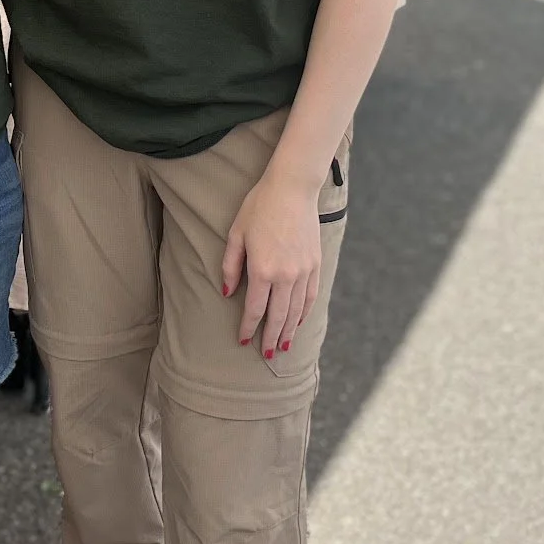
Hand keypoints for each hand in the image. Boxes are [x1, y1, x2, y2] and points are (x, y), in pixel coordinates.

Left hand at [221, 175, 320, 359]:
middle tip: (267, 354)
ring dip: (290, 330)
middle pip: (278, 316)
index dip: (248, 327)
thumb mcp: (236, 234)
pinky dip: (305, 313)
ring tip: (285, 346)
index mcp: (262, 269)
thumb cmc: (259, 207)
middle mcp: (285, 275)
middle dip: (271, 337)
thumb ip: (231, 266)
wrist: (292, 189)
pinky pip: (310, 296)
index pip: (254, 309)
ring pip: (296, 310)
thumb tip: (228, 293)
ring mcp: (303, 271)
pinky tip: (299, 322)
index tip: (243, 340)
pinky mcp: (315, 264)